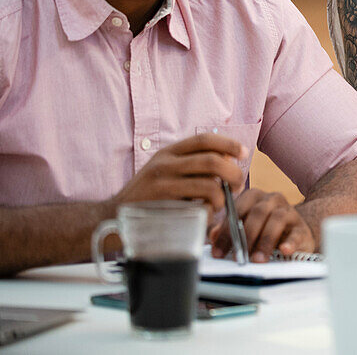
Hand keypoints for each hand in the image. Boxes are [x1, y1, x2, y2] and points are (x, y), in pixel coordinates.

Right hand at [113, 133, 246, 214]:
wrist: (112, 217)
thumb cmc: (147, 195)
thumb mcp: (164, 170)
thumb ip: (190, 163)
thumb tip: (228, 161)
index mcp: (167, 152)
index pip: (204, 139)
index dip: (228, 144)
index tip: (244, 152)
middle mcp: (164, 165)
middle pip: (212, 161)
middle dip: (233, 173)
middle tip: (237, 184)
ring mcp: (162, 186)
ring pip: (209, 186)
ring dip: (223, 197)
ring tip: (221, 203)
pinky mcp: (163, 208)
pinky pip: (198, 209)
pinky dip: (209, 212)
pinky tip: (205, 215)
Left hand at [209, 188, 314, 261]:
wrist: (294, 235)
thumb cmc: (264, 230)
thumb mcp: (244, 228)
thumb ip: (228, 230)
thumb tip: (213, 235)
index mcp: (254, 196)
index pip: (238, 209)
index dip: (227, 230)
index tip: (218, 251)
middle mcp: (272, 199)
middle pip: (258, 212)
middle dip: (246, 236)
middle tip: (238, 256)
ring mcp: (290, 212)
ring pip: (277, 220)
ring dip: (265, 241)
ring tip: (257, 260)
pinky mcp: (302, 228)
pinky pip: (296, 233)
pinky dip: (290, 242)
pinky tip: (284, 250)